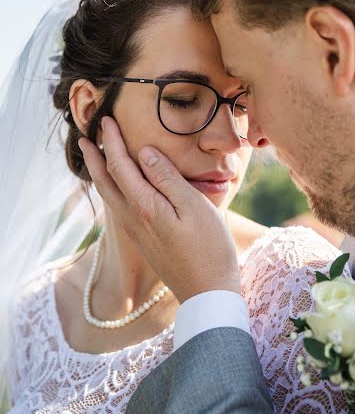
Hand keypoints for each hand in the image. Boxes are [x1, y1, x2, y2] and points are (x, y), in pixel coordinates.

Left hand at [79, 116, 240, 302]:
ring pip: (109, 196)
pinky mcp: (143, 240)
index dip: (112, 141)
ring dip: (99, 172)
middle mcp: (133, 219)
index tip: (106, 120)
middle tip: (87, 135)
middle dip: (95, 157)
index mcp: (145, 206)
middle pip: (105, 182)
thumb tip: (144, 152)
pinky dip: (111, 188)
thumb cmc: (209, 247)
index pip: (120, 166)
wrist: (208, 293)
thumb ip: (167, 178)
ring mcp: (136, 232)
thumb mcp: (195, 206)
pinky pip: (118, 207)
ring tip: (96, 156)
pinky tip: (118, 186)